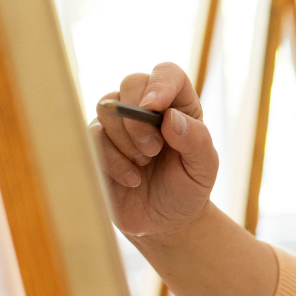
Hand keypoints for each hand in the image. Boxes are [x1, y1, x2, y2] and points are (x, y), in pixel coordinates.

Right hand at [90, 62, 217, 236]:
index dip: (159, 84)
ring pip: (107, 107)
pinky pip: (91, 137)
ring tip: (144, 165)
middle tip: (153, 150)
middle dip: (138, 118)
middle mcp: (147, 109)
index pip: (168, 74)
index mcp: (179, 106)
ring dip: (126, 141)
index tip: (154, 106)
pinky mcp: (97, 144)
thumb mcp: (204, 168)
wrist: (164, 222)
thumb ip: (196, 140)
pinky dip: (111, 160)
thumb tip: (169, 117)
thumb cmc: (188, 189)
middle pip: (131, 83)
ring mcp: (119, 124)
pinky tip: (131, 179)